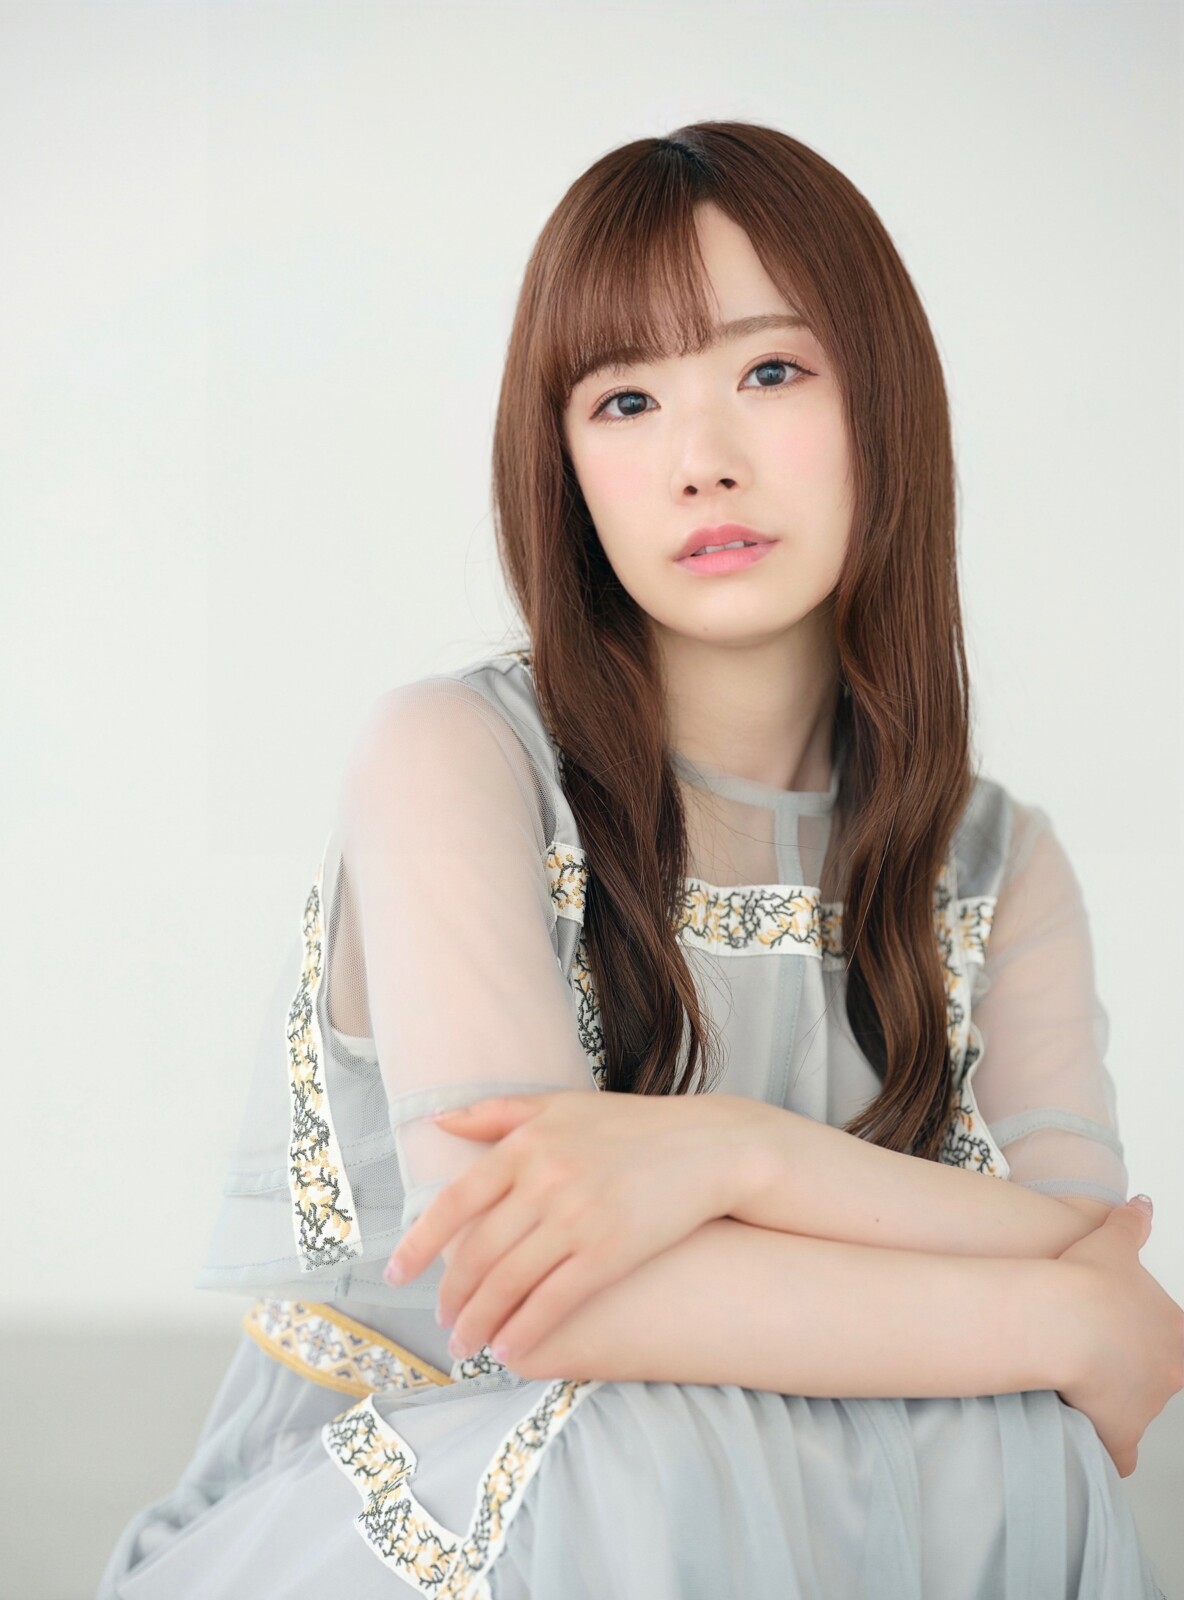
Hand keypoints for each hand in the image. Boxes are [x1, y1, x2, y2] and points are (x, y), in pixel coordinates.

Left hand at [384, 1089, 763, 1368]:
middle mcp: (544, 1179)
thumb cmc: (631, 1126)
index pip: (454, 1202)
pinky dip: (523, 1329)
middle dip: (452, 1295)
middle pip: (477, 1251)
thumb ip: (496, 1113)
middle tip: (440, 1322)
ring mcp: (576, 1217)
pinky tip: (507, 1349)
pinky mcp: (609, 1252)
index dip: (419, 1244)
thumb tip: (437, 1123)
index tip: (396, 1275)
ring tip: (465, 1344)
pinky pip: (552, 1301)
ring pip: (508, 1282)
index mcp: (525, 1144)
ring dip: (479, 1321)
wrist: (707, 1147)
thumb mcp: (561, 1106)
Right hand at [1054, 1198, 1183, 1477]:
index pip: (1176, 1341)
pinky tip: (1087, 1435)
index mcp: (1175, 1329)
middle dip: (1133, 1370)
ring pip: (1139, 1411)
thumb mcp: (1112, 1241)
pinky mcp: (1121, 1433)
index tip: (1124, 1333)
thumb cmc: (1088, 1281)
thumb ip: (1132, 1224)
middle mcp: (1170, 1371)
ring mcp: (1148, 1406)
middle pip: (1160, 1376)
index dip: (1151, 1337)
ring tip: (1078, 1383)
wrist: (1061, 1319)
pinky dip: (1107, 1447)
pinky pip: (1121, 1452)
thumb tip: (1142, 1205)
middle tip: (1098, 1355)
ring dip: (1116, 1401)